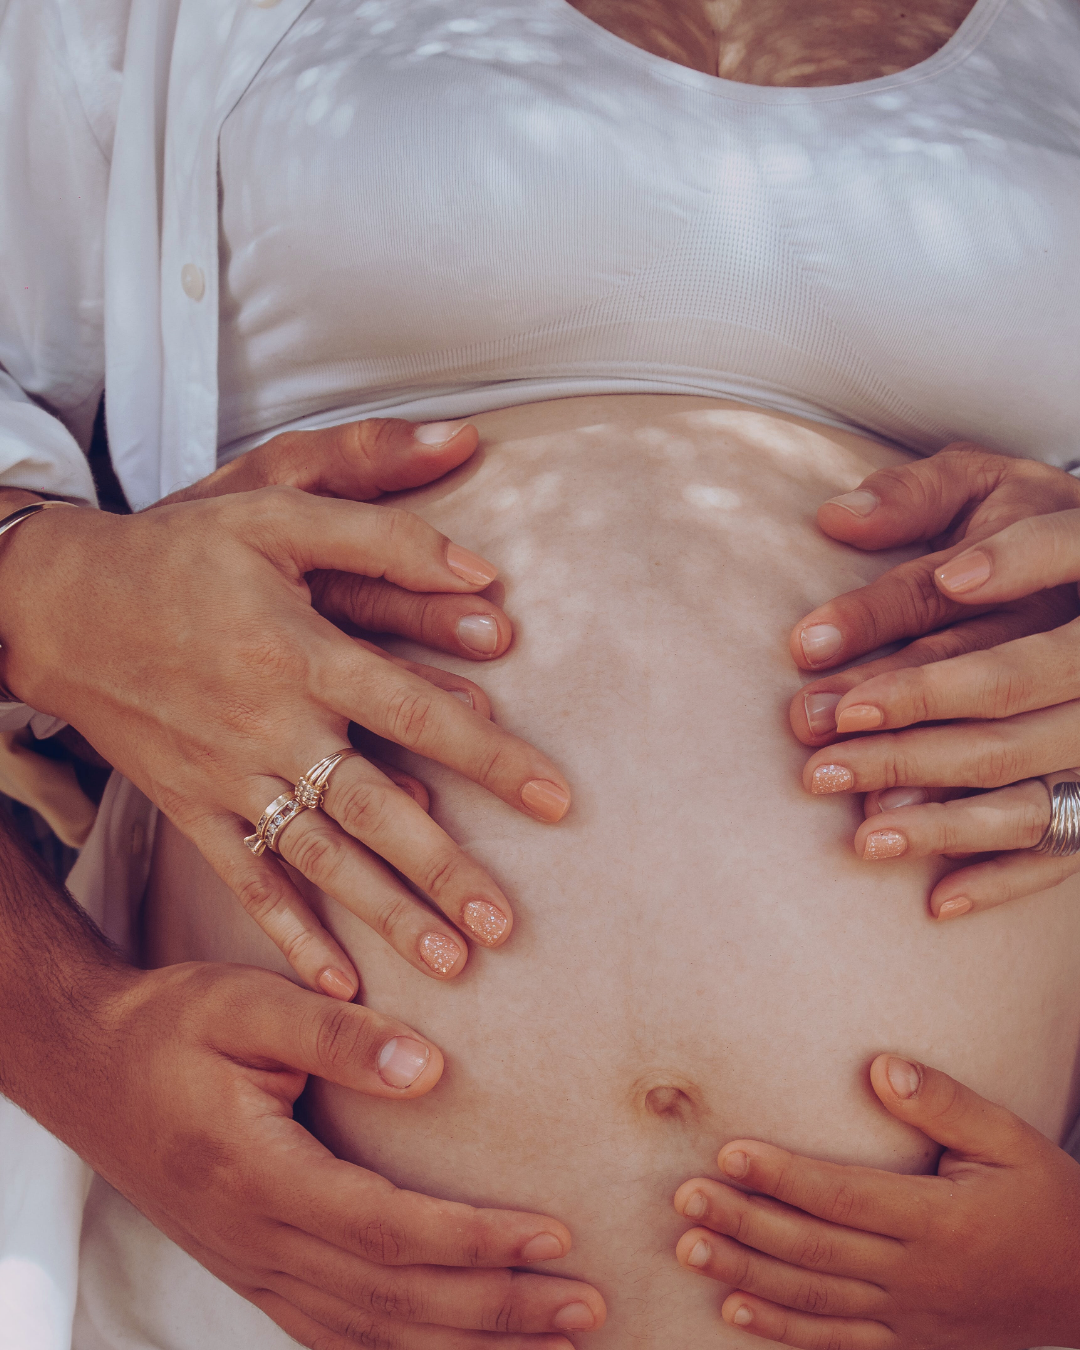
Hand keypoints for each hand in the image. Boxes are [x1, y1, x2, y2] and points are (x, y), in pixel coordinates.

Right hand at [0, 418, 572, 996]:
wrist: (60, 604)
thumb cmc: (178, 552)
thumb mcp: (276, 512)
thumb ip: (384, 534)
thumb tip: (483, 569)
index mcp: (301, 654)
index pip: (416, 713)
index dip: (491, 756)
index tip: (556, 800)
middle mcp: (271, 725)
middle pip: (374, 807)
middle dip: (444, 869)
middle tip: (506, 924)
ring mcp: (228, 777)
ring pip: (321, 858)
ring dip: (386, 912)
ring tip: (452, 961)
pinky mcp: (192, 809)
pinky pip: (246, 880)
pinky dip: (289, 933)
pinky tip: (338, 982)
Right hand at [53, 959, 606, 1348]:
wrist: (90, 1069)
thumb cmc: (172, 1027)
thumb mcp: (245, 1004)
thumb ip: (335, 1034)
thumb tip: (431, 1069)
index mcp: (257, 1174)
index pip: (386, 1229)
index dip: (474, 1242)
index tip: (553, 1234)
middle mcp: (256, 1240)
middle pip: (391, 1301)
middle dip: (496, 1311)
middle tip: (586, 1305)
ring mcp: (251, 1266)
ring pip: (368, 1335)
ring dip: (464, 1346)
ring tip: (553, 1342)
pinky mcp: (253, 1269)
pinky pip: (332, 1334)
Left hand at [672, 1056, 1079, 1349]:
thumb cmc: (1050, 1202)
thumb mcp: (1012, 1141)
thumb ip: (945, 1103)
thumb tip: (880, 1067)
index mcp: (939, 1220)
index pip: (842, 1195)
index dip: (781, 1175)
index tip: (727, 1153)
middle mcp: (917, 1274)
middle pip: (813, 1248)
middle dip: (743, 1221)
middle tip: (684, 1198)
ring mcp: (911, 1318)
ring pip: (813, 1297)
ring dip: (745, 1273)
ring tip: (689, 1247)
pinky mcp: (910, 1344)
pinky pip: (837, 1342)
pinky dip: (782, 1330)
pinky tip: (733, 1310)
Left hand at [787, 445, 1079, 915]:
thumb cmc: (1036, 523)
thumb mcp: (987, 483)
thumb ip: (919, 494)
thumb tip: (835, 516)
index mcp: (1071, 558)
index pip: (972, 590)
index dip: (885, 614)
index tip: (806, 645)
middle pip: (1002, 686)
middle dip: (900, 713)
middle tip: (808, 729)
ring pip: (1029, 770)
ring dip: (942, 805)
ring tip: (858, 828)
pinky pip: (1065, 840)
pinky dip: (1005, 874)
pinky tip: (936, 899)